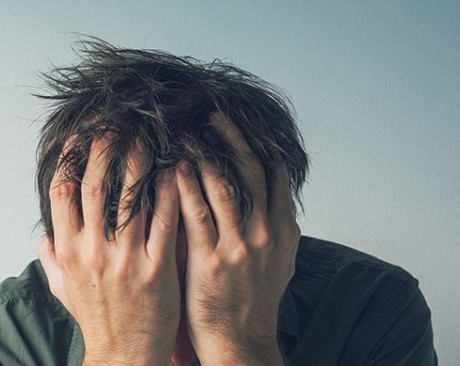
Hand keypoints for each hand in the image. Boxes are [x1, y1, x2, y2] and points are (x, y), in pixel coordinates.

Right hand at [37, 132, 180, 365]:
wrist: (123, 356)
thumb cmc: (97, 321)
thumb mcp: (64, 291)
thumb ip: (51, 262)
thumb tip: (42, 239)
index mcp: (69, 252)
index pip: (62, 193)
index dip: (71, 160)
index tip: (80, 136)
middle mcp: (93, 251)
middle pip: (95, 186)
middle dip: (103, 149)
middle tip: (115, 122)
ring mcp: (125, 260)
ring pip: (130, 198)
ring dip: (138, 162)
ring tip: (146, 136)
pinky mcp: (157, 270)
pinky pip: (164, 222)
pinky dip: (169, 193)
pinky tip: (176, 170)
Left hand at [175, 112, 299, 364]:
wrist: (241, 343)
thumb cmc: (253, 303)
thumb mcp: (279, 263)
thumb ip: (276, 228)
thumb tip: (275, 200)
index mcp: (284, 230)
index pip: (275, 174)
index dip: (256, 144)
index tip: (237, 124)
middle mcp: (266, 234)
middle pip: (251, 170)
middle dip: (232, 138)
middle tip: (212, 115)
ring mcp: (241, 247)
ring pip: (225, 186)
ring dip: (205, 155)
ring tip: (187, 134)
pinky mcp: (213, 262)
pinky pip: (198, 215)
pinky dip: (187, 189)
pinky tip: (176, 169)